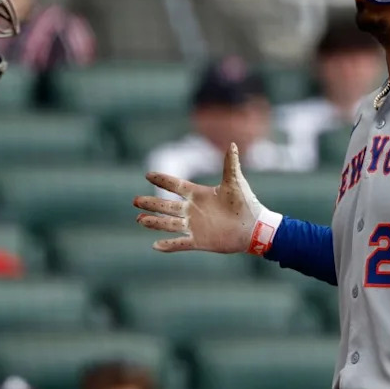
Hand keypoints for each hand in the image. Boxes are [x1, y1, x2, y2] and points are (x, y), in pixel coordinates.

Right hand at [133, 143, 278, 253]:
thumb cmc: (246, 204)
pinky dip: (169, 245)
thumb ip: (230, 164)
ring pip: (169, 224)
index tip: (148, 174)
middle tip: (135, 201)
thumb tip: (232, 143)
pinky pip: (180, 243)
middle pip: (166, 206)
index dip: (163, 180)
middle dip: (151, 203)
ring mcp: (195, 226)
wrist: (254, 227)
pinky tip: (155, 245)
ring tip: (139, 219)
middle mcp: (193, 210)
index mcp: (199, 195)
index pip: (176, 186)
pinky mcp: (199, 241)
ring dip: (154, 222)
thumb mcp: (235, 182)